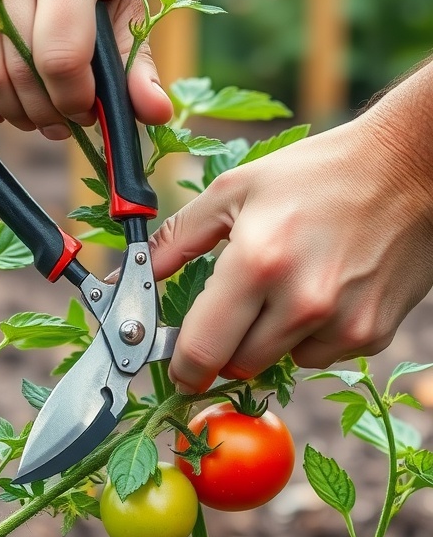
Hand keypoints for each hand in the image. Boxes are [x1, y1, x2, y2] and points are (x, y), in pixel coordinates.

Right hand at [0, 0, 171, 133]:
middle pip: (18, 73)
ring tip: (31, 109)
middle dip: (44, 113)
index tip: (84, 109)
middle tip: (59, 118)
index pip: (62, 57)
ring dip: (8, 111)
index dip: (74, 100)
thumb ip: (137, 65)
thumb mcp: (125, 4)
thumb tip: (157, 114)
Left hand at [151, 105, 432, 391]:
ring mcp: (341, 324)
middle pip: (238, 366)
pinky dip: (312, 336)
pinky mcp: (371, 336)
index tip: (180, 363)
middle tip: (237, 307)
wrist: (411, 170)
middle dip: (226, 346)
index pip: (202, 351)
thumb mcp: (237, 189)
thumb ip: (177, 238)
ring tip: (290, 286)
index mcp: (258, 262)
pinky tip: (327, 290)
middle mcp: (301, 302)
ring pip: (279, 364)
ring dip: (271, 339)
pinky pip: (320, 356)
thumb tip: (131, 277)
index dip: (183, 365)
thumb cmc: (318, 174)